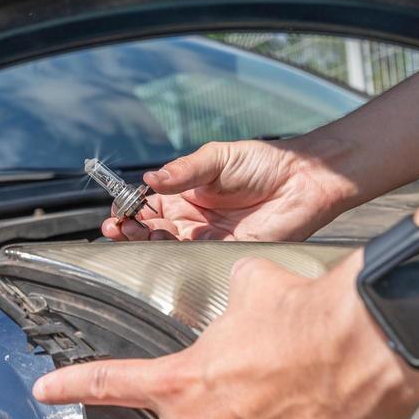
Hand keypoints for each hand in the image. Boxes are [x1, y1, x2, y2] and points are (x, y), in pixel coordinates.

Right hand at [102, 137, 357, 242]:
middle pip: (151, 230)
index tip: (118, 209)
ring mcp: (207, 239)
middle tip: (117, 227)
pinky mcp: (224, 253)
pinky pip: (193, 259)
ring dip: (146, 242)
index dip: (130, 209)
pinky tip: (161, 243)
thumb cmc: (263, 164)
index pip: (148, 206)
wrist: (302, 180)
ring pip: (167, 247)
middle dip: (130, 230)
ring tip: (132, 233)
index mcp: (187, 195)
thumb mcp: (216, 159)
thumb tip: (149, 180)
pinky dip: (173, 255)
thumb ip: (183, 171)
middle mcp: (193, 220)